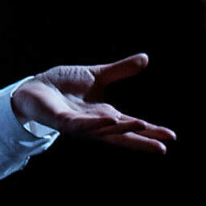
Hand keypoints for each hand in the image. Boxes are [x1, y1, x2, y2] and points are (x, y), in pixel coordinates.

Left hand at [10, 53, 176, 153]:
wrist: (35, 88)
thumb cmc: (63, 85)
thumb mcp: (96, 76)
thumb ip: (120, 71)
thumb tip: (145, 58)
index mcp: (104, 115)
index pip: (131, 125)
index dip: (151, 131)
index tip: (171, 137)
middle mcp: (95, 124)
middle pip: (122, 135)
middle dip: (142, 141)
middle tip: (163, 147)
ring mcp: (80, 125)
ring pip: (104, 131)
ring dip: (124, 129)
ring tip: (144, 125)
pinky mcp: (63, 122)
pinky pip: (82, 125)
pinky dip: (97, 124)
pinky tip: (111, 120)